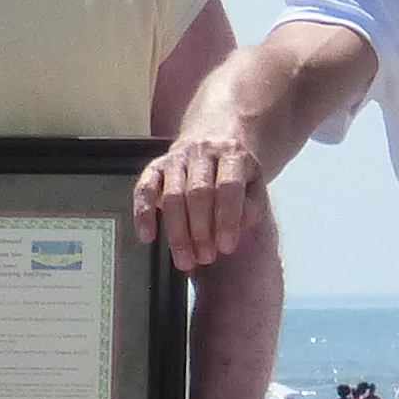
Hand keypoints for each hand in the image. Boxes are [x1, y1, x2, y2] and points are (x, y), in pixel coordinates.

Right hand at [133, 129, 270, 273]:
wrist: (218, 137)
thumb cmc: (238, 174)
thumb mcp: (254, 186)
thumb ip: (251, 208)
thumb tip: (235, 229)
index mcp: (232, 154)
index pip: (228, 187)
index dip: (227, 219)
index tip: (226, 247)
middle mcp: (203, 151)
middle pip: (198, 192)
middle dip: (201, 230)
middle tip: (205, 258)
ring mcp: (177, 157)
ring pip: (172, 194)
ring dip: (177, 232)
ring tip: (185, 260)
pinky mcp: (156, 166)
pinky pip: (145, 189)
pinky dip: (143, 214)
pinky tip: (148, 237)